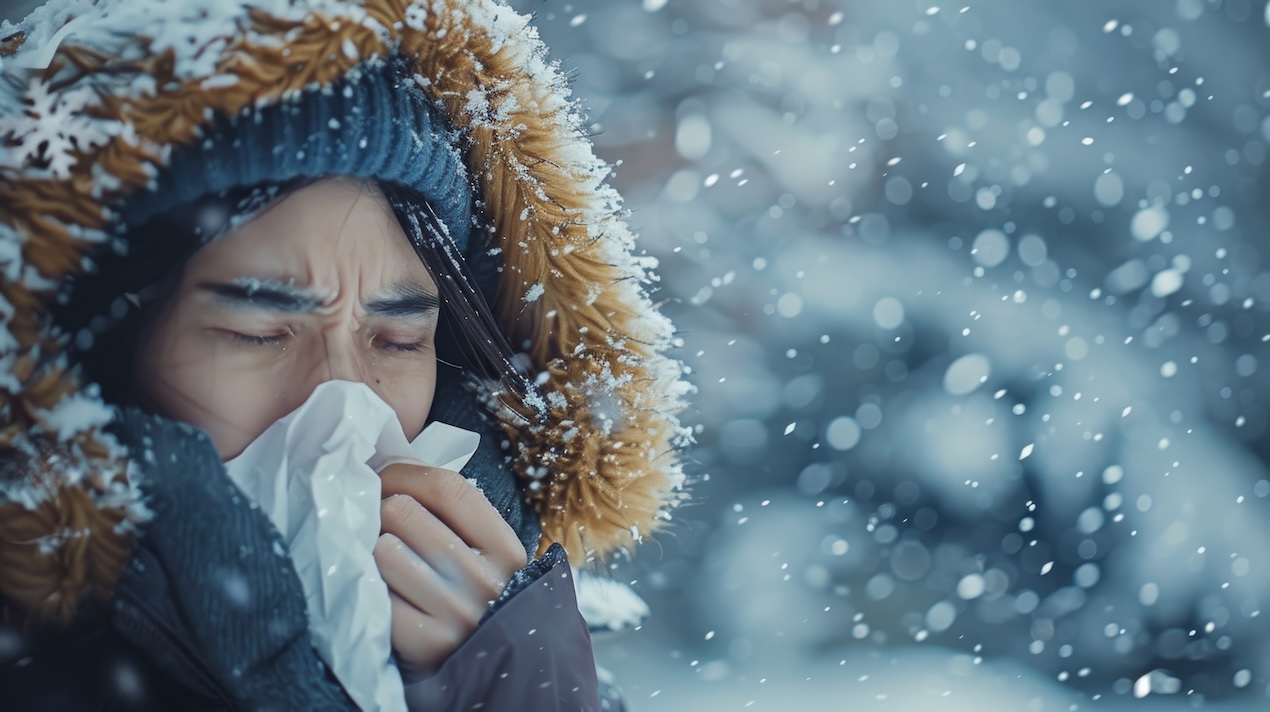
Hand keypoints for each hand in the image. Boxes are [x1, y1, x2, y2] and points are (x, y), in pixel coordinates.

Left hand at [373, 463, 528, 680]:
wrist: (489, 672)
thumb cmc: (476, 604)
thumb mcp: (487, 558)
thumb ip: (457, 516)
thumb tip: (397, 461)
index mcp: (506, 550)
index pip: (449, 486)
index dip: (405, 472)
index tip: (384, 476)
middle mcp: (485, 580)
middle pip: (404, 511)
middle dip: (378, 509)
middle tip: (371, 518)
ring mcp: (455, 613)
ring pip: (381, 548)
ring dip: (368, 548)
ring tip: (373, 557)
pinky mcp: (423, 643)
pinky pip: (373, 590)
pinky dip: (365, 584)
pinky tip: (372, 588)